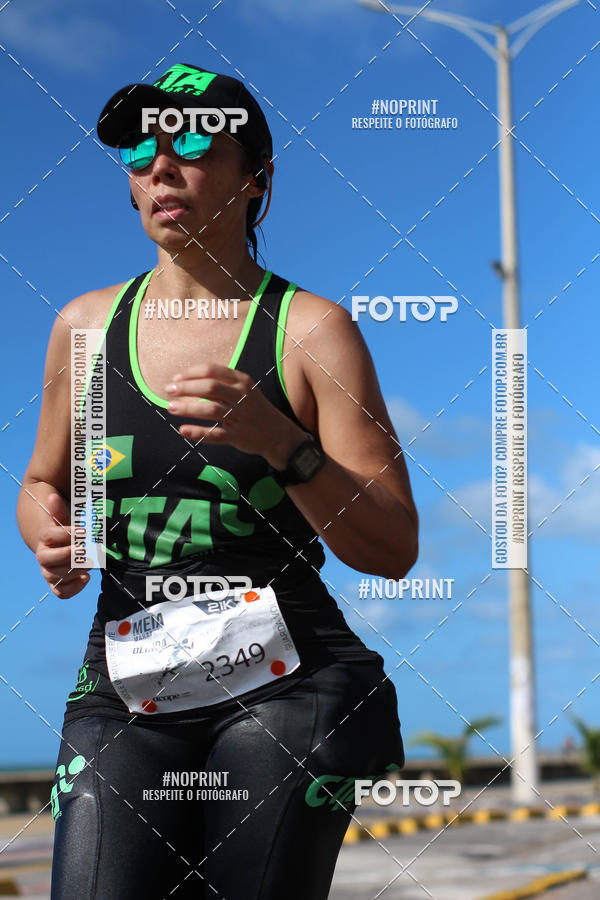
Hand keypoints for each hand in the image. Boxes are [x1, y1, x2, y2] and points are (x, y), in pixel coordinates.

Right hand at [35, 493, 89, 597]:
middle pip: (46, 560)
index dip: (64, 532)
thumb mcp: (64, 520)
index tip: (83, 531)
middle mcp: (43, 557)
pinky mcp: (58, 584)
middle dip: (67, 555)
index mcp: (44, 538)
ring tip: (89, 563)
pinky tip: (86, 578)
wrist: (61, 548)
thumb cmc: (65, 532)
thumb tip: (52, 497)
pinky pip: (61, 593)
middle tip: (84, 550)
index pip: (48, 535)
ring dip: (72, 571)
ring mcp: (49, 572)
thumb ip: (59, 511)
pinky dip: (73, 589)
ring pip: (54, 576)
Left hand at [165, 363, 306, 467]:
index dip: (190, 373)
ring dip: (188, 408)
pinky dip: (198, 432)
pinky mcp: (239, 435)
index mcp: (241, 381)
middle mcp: (242, 396)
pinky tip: (183, 430)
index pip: (212, 370)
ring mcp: (241, 416)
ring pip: (211, 409)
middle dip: (186, 388)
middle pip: (210, 387)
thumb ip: (220, 384)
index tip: (176, 378)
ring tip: (171, 408)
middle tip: (169, 391)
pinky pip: (216, 434)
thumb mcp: (243, 390)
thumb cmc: (254, 409)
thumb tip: (187, 381)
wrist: (278, 434)